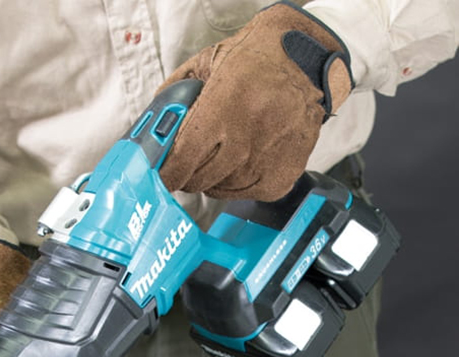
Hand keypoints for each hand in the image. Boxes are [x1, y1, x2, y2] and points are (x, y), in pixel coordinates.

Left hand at [160, 1, 352, 201]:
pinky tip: (241, 162)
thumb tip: (151, 128)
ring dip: (212, 178)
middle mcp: (247, 137)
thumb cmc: (257, 60)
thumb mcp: (209, 62)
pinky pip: (246, 193)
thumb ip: (175, 93)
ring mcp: (267, 159)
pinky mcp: (283, 176)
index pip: (182, 159)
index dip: (166, 172)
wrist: (309, 58)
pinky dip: (237, 184)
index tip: (160, 173)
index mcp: (225, 106)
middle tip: (188, 161)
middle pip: (198, 178)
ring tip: (220, 153)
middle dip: (186, 173)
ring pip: (220, 189)